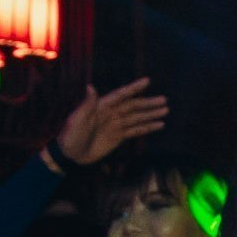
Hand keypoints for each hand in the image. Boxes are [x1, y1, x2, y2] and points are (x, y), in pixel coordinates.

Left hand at [52, 78, 168, 167]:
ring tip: (165, 110)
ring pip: (137, 117)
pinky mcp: (119, 137)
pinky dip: (147, 128)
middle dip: (148, 103)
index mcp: (102, 106)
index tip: (147, 81)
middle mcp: (111, 113)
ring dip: (151, 114)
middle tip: (164, 100)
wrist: (70, 155)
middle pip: (133, 106)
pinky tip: (158, 125)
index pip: (121, 95)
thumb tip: (91, 86)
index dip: (134, 88)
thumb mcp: (77, 120)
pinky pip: (136, 130)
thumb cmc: (71, 135)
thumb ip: (86, 104)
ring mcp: (116, 125)